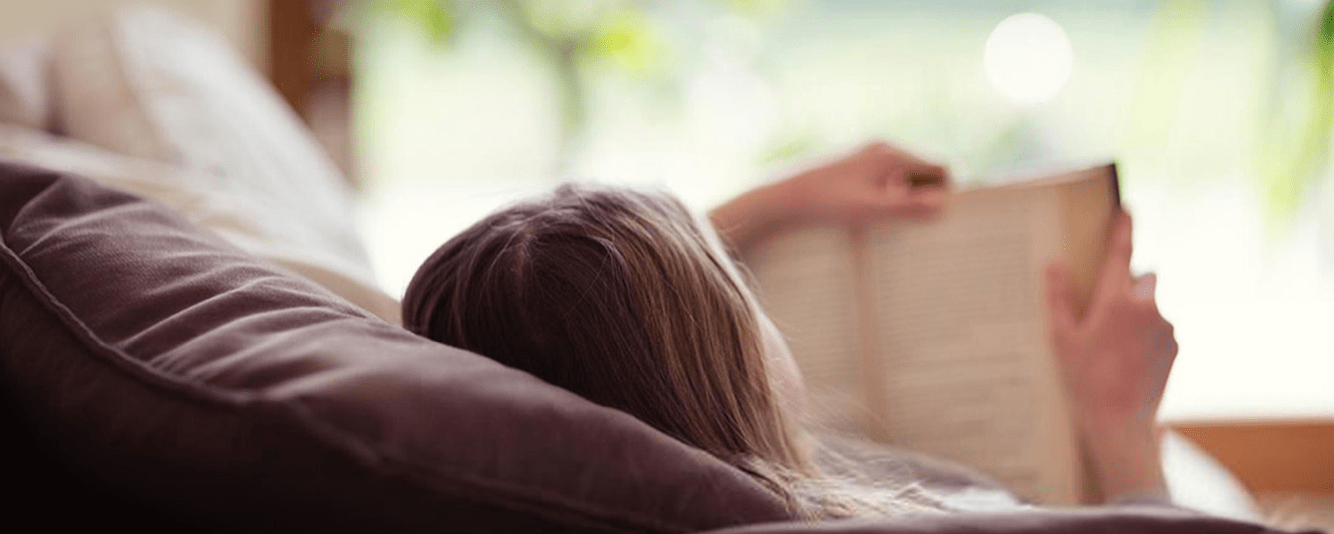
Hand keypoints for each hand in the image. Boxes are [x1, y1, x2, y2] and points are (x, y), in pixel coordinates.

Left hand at [710, 141, 949, 250]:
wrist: (782, 195)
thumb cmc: (825, 203)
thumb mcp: (868, 210)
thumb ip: (906, 208)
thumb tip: (942, 204)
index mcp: (891, 154)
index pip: (940, 168)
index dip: (943, 193)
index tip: (933, 218)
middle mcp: (882, 148)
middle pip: (923, 171)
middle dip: (923, 195)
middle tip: (909, 223)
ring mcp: (866, 154)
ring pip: (903, 175)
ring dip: (903, 197)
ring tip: (885, 219)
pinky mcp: (853, 165)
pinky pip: (885, 178)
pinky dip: (886, 195)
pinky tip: (868, 213)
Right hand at [1045, 211, 1177, 501]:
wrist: (1121, 423)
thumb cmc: (1085, 380)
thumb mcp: (1062, 339)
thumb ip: (1059, 298)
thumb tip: (1054, 265)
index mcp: (1116, 302)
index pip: (1122, 254)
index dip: (1123, 229)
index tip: (1126, 209)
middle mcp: (1147, 308)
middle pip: (1143, 278)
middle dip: (1129, 285)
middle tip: (1106, 309)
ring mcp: (1165, 328)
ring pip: (1151, 305)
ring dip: (1137, 313)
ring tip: (1113, 346)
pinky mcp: (1175, 347)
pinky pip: (1160, 328)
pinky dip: (1146, 335)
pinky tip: (1127, 359)